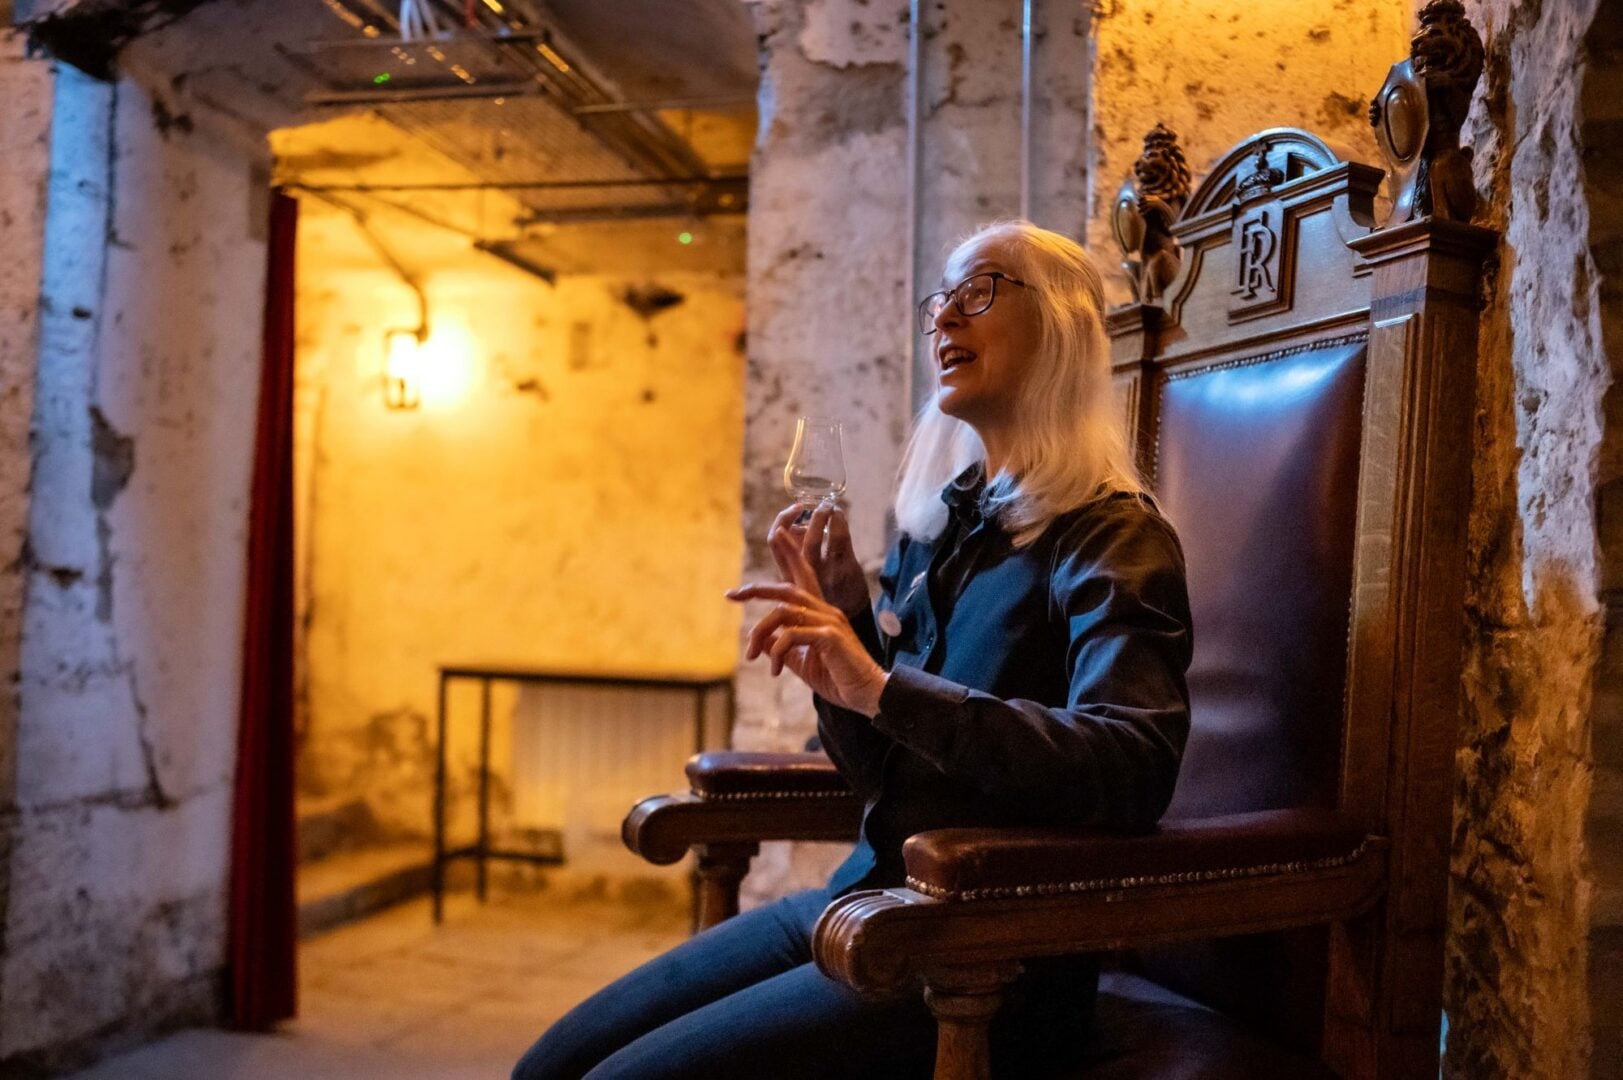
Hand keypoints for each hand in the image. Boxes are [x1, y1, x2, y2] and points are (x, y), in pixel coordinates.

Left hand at [728, 521, 888, 715]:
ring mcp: (829, 622)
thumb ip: (782, 648)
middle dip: (757, 588)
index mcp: (820, 614)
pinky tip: (775, 670)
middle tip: (732, 594)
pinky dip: (777, 651)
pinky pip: (792, 635)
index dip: (783, 561)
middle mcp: (826, 612)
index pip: (800, 580)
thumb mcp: (802, 662)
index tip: (758, 559)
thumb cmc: (838, 679)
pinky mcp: (830, 637)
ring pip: (783, 612)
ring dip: (761, 632)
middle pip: (787, 588)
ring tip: (752, 656)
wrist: (868, 695)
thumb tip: (760, 640)